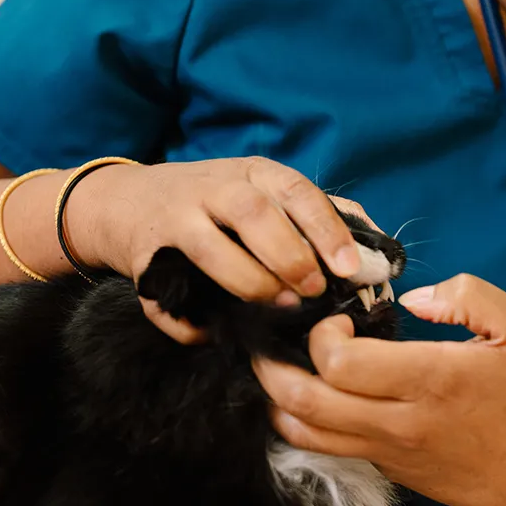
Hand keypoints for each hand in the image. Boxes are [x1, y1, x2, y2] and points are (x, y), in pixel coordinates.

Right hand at [67, 157, 374, 342]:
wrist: (127, 202)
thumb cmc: (217, 202)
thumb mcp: (266, 192)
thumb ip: (320, 215)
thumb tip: (378, 251)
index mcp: (253, 173)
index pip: (296, 191)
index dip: (325, 229)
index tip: (348, 267)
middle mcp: (213, 188)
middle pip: (253, 213)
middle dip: (288, 256)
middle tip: (311, 290)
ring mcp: (175, 219)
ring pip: (210, 247)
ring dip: (248, 282)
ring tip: (276, 306)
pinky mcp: (144, 258)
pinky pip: (165, 296)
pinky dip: (188, 322)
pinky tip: (211, 333)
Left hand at [254, 274, 505, 505]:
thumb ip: (466, 294)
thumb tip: (414, 297)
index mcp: (430, 379)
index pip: (341, 364)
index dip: (323, 334)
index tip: (338, 320)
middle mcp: (400, 420)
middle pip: (305, 401)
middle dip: (274, 366)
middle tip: (277, 340)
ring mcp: (388, 450)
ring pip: (304, 433)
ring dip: (278, 398)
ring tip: (281, 369)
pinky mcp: (386, 467)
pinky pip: (327, 448)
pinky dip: (305, 421)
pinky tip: (313, 395)